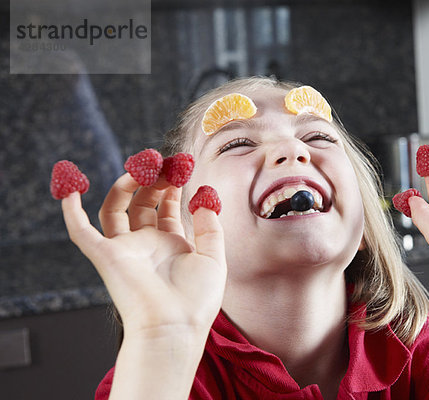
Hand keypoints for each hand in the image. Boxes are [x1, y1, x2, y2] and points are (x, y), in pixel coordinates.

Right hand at [61, 173, 226, 340]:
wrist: (176, 327)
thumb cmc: (197, 300)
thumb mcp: (213, 257)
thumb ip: (210, 227)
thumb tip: (205, 197)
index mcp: (171, 244)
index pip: (165, 206)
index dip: (172, 185)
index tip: (181, 164)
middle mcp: (146, 244)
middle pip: (142, 202)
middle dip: (153, 179)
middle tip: (164, 162)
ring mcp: (125, 249)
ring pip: (116, 209)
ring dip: (125, 185)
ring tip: (142, 166)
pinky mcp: (105, 257)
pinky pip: (82, 232)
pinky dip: (71, 212)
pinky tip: (70, 187)